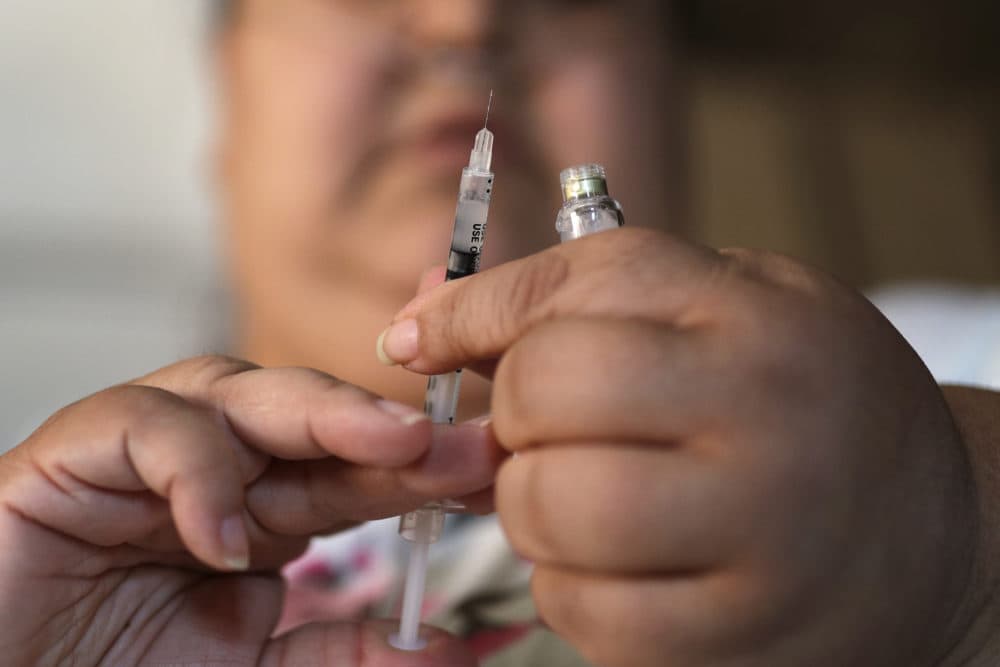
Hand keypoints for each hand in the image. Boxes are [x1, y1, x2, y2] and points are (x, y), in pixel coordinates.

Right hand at [0, 356, 495, 665]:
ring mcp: (147, 451)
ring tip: (388, 452)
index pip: (353, 468)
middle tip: (458, 446)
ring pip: (239, 392)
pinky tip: (220, 538)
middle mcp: (215, 466)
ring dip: (320, 417)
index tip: (488, 474)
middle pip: (310, 417)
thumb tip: (452, 647)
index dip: (420, 468)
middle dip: (387, 428)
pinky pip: (143, 428)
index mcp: (261, 508)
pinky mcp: (74, 453)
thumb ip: (342, 651)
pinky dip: (192, 472)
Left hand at [376, 228, 984, 666]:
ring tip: (586, 496)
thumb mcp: (721, 310)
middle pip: (543, 393)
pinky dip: (570, 589)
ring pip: (549, 510)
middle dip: (511, 417)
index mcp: (752, 314)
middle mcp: (763, 413)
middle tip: (545, 432)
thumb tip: (413, 331)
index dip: (472, 315)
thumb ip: (576, 304)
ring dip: (531, 507)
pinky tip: (621, 566)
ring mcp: (760, 533)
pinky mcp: (742, 634)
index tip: (424, 340)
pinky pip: (583, 613)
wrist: (934, 528)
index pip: (570, 289)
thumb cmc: (800, 398)